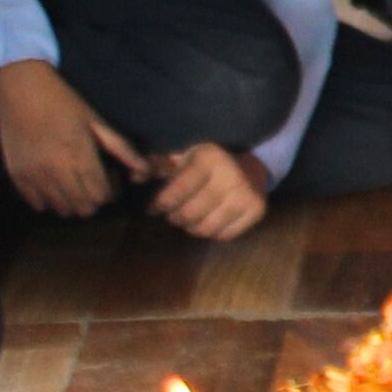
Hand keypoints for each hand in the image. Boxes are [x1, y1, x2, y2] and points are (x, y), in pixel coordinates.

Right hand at [0, 56, 147, 219]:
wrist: (20, 91)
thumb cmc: (63, 103)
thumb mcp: (96, 122)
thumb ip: (121, 149)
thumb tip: (145, 170)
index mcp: (81, 158)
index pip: (101, 197)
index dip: (109, 191)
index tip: (108, 176)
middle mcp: (58, 173)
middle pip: (83, 209)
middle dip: (93, 198)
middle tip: (90, 179)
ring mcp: (35, 177)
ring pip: (61, 210)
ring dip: (71, 201)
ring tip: (71, 180)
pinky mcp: (17, 178)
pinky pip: (37, 205)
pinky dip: (48, 199)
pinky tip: (51, 181)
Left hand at [149, 141, 269, 240]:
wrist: (251, 165)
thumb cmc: (208, 162)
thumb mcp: (183, 156)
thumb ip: (158, 165)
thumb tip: (135, 176)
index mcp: (209, 158)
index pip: (176, 192)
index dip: (160, 205)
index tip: (154, 208)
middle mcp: (230, 175)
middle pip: (190, 214)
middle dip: (176, 218)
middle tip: (173, 215)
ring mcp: (246, 194)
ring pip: (207, 228)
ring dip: (192, 228)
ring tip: (189, 220)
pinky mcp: (257, 210)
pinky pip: (225, 235)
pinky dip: (213, 232)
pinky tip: (209, 221)